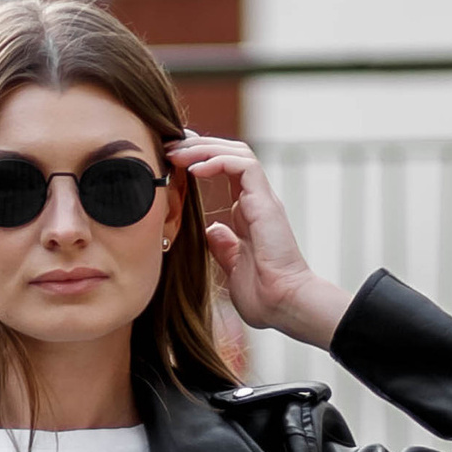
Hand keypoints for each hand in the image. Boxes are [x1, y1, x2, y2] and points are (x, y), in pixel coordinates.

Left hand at [166, 137, 353, 348]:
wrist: (283, 305)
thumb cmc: (262, 295)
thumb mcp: (232, 265)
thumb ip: (223, 245)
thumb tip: (212, 229)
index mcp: (248, 213)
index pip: (225, 170)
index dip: (199, 159)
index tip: (171, 159)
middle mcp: (257, 201)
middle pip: (229, 155)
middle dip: (197, 145)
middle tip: (168, 146)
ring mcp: (263, 200)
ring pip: (237, 153)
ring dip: (204, 148)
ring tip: (177, 152)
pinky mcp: (266, 203)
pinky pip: (243, 166)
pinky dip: (218, 161)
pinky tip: (194, 169)